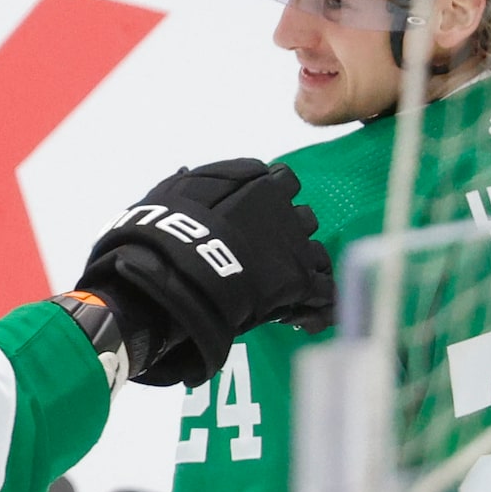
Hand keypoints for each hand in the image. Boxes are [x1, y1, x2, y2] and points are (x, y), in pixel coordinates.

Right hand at [76, 161, 333, 387]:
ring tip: (289, 290)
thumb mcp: (173, 194)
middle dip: (289, 234)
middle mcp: (285, 207)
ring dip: (304, 268)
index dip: (271, 202)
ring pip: (317, 253)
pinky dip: (317, 306)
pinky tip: (304, 319)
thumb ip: (191, 183)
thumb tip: (189, 171)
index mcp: (258, 181)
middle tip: (268, 258)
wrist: (175, 275)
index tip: (258, 218)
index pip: (280, 181)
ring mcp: (296, 245)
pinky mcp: (300, 281)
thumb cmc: (166, 231)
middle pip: (302, 217)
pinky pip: (324, 291)